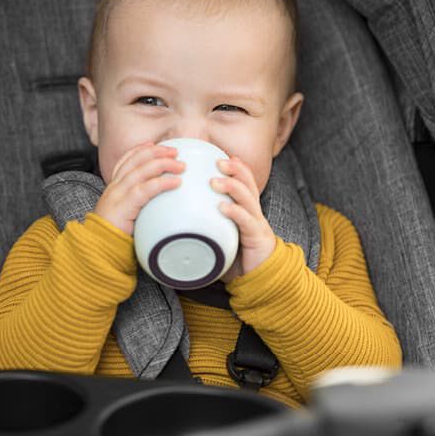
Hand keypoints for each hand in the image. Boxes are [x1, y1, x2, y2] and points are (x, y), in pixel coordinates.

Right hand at [95, 142, 183, 235]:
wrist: (99, 249)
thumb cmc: (115, 236)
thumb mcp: (127, 214)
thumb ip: (139, 205)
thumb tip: (161, 204)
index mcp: (114, 188)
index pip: (126, 161)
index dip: (140, 150)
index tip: (155, 145)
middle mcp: (114, 188)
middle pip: (134, 161)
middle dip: (156, 152)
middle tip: (175, 151)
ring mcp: (117, 195)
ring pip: (140, 171)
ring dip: (163, 164)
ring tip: (180, 165)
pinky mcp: (123, 206)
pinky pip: (144, 189)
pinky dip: (162, 183)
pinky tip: (176, 181)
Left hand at [214, 157, 276, 273]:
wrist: (260, 280)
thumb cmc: (236, 258)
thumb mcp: (219, 236)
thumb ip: (204, 225)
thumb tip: (174, 218)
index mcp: (246, 210)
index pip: (243, 182)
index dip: (236, 167)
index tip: (220, 155)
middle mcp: (253, 213)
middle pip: (248, 184)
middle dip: (235, 170)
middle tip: (218, 161)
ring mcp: (257, 224)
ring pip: (248, 199)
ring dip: (233, 187)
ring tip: (216, 181)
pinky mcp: (257, 238)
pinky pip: (247, 222)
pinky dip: (235, 212)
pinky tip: (223, 207)